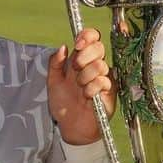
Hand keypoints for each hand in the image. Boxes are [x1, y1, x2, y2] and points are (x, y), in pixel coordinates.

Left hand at [47, 28, 114, 145]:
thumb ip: (55, 63)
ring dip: (85, 76)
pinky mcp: (110, 91)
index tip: (78, 43)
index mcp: (81, 59)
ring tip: (79, 88)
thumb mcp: (52, 82)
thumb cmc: (63, 104)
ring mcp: (104, 77)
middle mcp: (94, 65)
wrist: (70, 126)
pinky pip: (103, 81)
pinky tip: (87, 97)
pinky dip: (91, 88)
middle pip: (99, 47)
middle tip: (75, 68)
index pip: (92, 38)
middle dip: (84, 56)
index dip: (87, 36)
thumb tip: (63, 47)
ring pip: (99, 65)